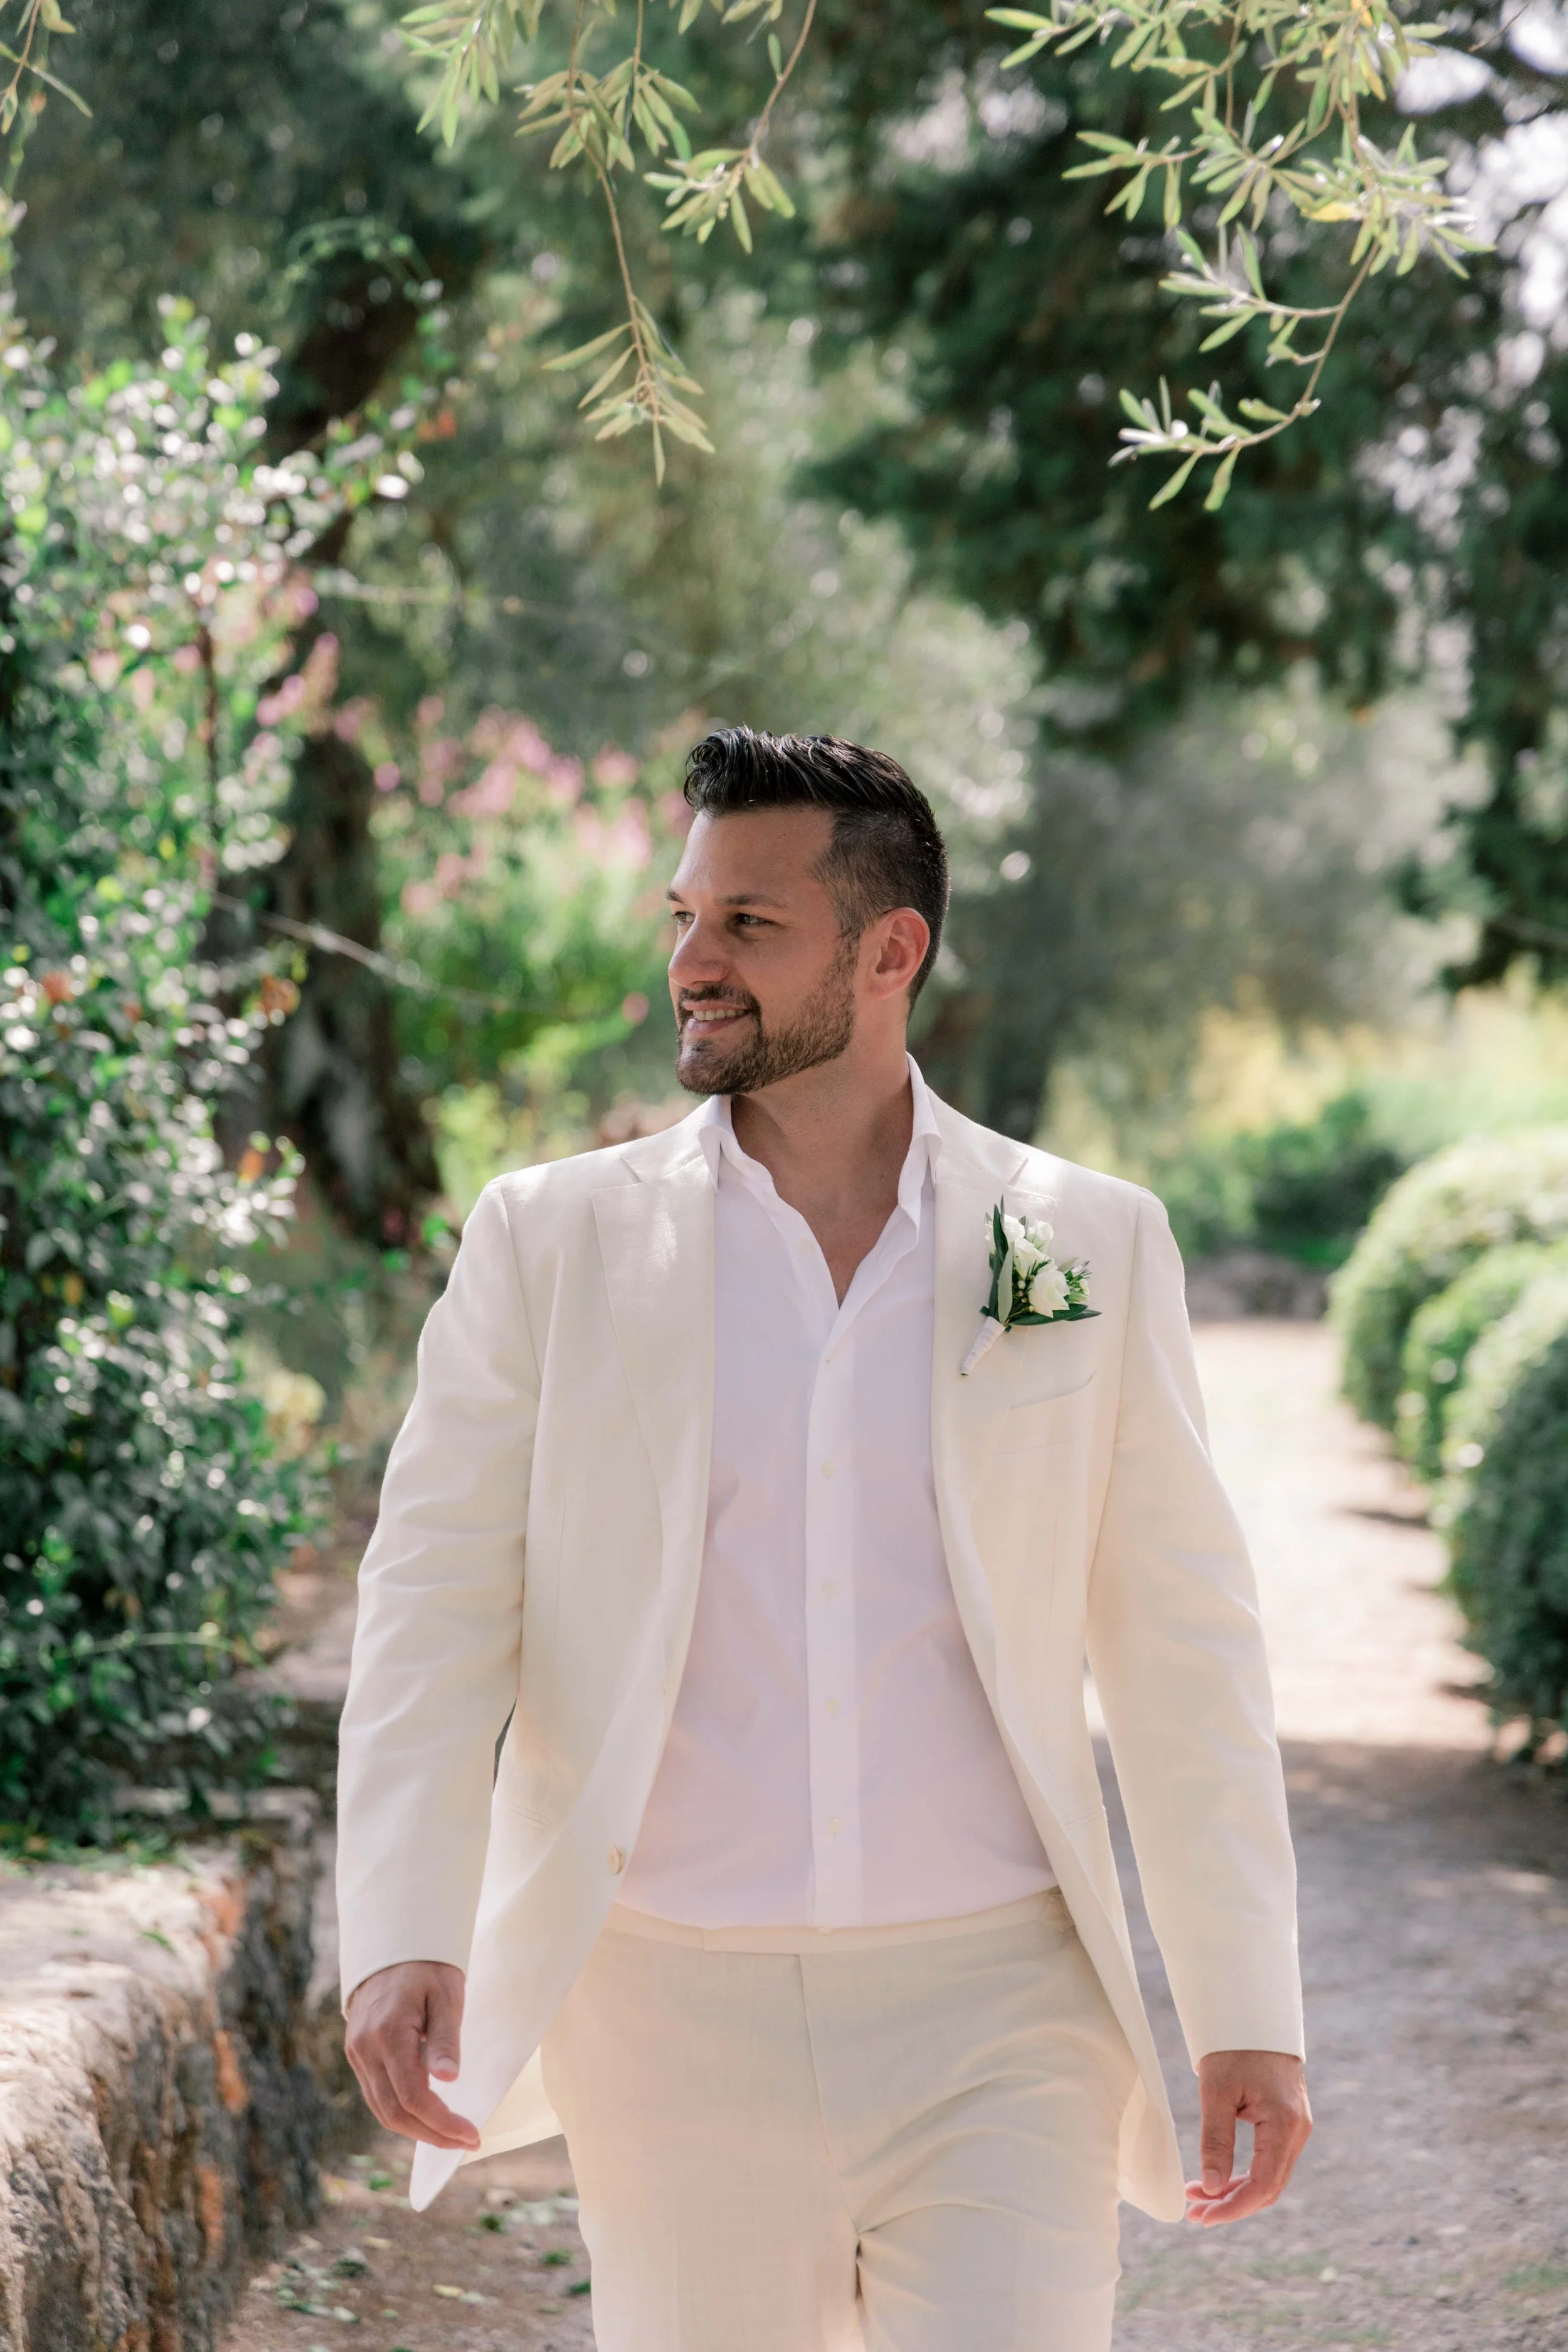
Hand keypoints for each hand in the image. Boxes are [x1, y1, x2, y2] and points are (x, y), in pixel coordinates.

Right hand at [344, 1960, 480, 2151]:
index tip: (472, 2135)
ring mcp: (357, 2053)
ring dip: (416, 2129)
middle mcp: (365, 2049)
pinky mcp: (357, 2054)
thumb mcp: (446, 1995)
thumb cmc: (427, 1967)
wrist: (391, 1946)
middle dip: (432, 2134)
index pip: (413, 2096)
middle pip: (394, 2112)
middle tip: (466, 2142)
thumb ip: (445, 2038)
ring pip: (382, 2109)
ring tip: (451, 2135)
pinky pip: (376, 2095)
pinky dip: (401, 2112)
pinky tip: (427, 2115)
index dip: (442, 2123)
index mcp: (388, 2033)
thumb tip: (448, 2080)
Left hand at [1186, 2048, 1311, 2226]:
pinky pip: (1269, 2162)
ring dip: (1235, 2192)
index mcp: (1285, 2125)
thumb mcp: (1216, 2091)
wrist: (1254, 2016)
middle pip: (1268, 2188)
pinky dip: (1244, 2175)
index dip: (1232, 2207)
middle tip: (1193, 2213)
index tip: (1202, 2216)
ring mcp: (1296, 2129)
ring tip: (1197, 2198)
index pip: (1263, 2185)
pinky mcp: (1287, 2124)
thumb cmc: (1233, 2047)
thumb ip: (1216, 2141)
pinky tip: (1217, 2180)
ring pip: (1269, 2177)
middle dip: (1230, 2205)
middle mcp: (1298, 2132)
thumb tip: (1212, 2188)